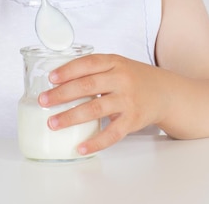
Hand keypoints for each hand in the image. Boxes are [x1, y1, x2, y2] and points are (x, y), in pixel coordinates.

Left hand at [38, 53, 164, 154]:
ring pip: (95, 109)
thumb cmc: (135, 79)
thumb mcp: (119, 66)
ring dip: (71, 116)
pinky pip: (112, 133)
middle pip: (88, 85)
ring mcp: (128, 100)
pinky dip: (95, 142)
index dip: (69, 70)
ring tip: (53, 123)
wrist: (165, 92)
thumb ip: (95, 70)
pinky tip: (80, 147)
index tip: (51, 78)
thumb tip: (59, 82)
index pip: (89, 63)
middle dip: (62, 94)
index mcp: (115, 63)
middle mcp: (122, 79)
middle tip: (43, 101)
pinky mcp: (132, 119)